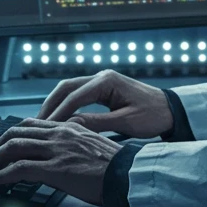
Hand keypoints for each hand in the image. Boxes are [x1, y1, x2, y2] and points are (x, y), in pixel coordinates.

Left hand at [0, 118, 122, 206]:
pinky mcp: (55, 168)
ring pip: (13, 147)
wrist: (128, 175)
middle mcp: (60, 133)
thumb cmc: (115, 166)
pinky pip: (18, 169)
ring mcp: (57, 150)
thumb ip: (72, 145)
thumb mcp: (92, 147)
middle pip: (16, 132)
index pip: (31, 124)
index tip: (1, 148)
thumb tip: (56, 156)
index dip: (11, 135)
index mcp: (69, 127)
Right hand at [34, 70, 174, 138]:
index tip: (44, 129)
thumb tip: (70, 127)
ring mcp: (101, 81)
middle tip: (35, 125)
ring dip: (55, 105)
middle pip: (66, 88)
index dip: (58, 114)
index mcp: (107, 81)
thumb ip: (97, 123)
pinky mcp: (103, 89)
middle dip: (49, 106)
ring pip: (69, 90)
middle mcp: (101, 77)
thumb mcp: (126, 122)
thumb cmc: (153, 115)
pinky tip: (58, 121)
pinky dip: (66, 106)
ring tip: (42, 124)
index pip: (74, 97)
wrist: (171, 110)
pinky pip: (78, 95)